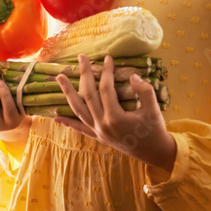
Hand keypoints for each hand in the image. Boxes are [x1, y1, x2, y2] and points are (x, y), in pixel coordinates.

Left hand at [54, 54, 176, 170]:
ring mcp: (98, 131)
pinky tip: (55, 117)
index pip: (106, 89)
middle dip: (84, 74)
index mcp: (116, 117)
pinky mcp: (98, 137)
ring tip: (59, 78)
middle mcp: (102, 124)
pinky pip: (79, 128)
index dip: (106, 72)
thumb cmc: (155, 130)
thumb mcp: (154, 109)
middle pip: (88, 95)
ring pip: (78, 109)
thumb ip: (144, 91)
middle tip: (81, 57)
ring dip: (67, 93)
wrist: (155, 153)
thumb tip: (132, 76)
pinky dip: (67, 122)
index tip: (107, 58)